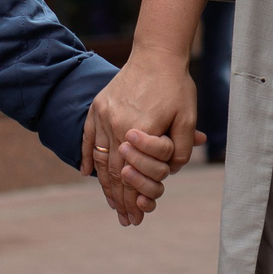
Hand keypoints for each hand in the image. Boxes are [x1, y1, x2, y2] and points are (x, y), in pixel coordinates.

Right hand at [81, 49, 200, 226]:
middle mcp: (115, 125)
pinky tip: (85, 173)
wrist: (157, 54)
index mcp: (138, 130)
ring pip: (99, 157)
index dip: (133, 199)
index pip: (131, 176)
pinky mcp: (98, 106)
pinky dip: (86, 155)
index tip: (137, 218)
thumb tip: (169, 172)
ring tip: (111, 203)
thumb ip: (181, 149)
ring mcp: (103, 115)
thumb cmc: (176, 86)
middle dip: (119, 199)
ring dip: (104, 184)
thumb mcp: (188, 118)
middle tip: (125, 219)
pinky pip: (87, 136)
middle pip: (112, 172)